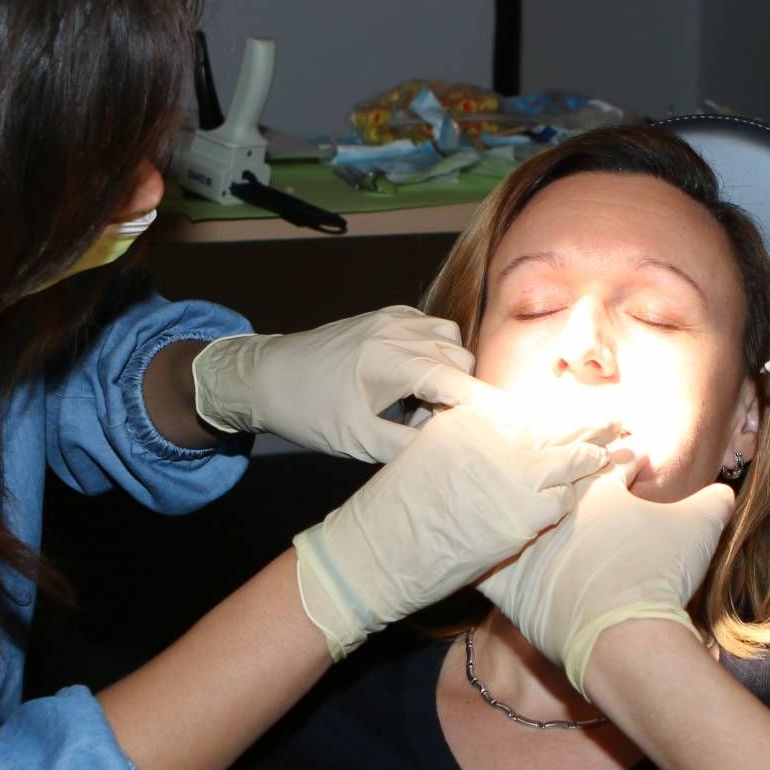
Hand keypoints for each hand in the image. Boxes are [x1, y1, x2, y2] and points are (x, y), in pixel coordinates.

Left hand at [190, 308, 484, 461]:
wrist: (264, 375)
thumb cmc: (308, 410)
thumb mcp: (357, 440)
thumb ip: (407, 447)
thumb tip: (451, 454)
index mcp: (391, 360)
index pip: (457, 380)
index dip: (484, 404)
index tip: (505, 427)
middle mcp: (398, 331)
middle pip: (459, 359)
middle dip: (461, 393)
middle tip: (436, 426)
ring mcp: (391, 318)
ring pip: (448, 340)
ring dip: (449, 370)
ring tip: (422, 405)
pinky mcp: (384, 316)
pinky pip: (428, 329)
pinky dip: (433, 353)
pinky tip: (412, 382)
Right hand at [292, 392, 616, 659]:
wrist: (370, 556)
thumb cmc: (394, 510)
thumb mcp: (428, 455)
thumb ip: (472, 439)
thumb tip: (510, 436)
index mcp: (468, 422)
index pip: (529, 409)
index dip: (562, 409)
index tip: (587, 404)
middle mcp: (491, 442)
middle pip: (556, 428)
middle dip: (591, 423)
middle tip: (621, 416)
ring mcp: (506, 480)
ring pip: (567, 463)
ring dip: (597, 457)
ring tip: (626, 449)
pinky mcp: (516, 520)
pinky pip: (558, 503)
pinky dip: (577, 496)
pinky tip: (599, 490)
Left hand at [481, 469, 736, 691]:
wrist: (626, 638)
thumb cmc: (659, 576)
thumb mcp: (701, 528)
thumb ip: (714, 501)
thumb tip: (725, 491)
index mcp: (596, 487)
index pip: (605, 463)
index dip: (619, 465)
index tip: (626, 470)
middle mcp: (553, 508)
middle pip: (552, 484)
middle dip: (563, 483)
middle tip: (575, 495)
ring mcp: (526, 543)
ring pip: (513, 515)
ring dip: (520, 514)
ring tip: (531, 520)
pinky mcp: (504, 579)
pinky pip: (483, 559)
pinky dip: (485, 554)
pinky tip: (489, 553)